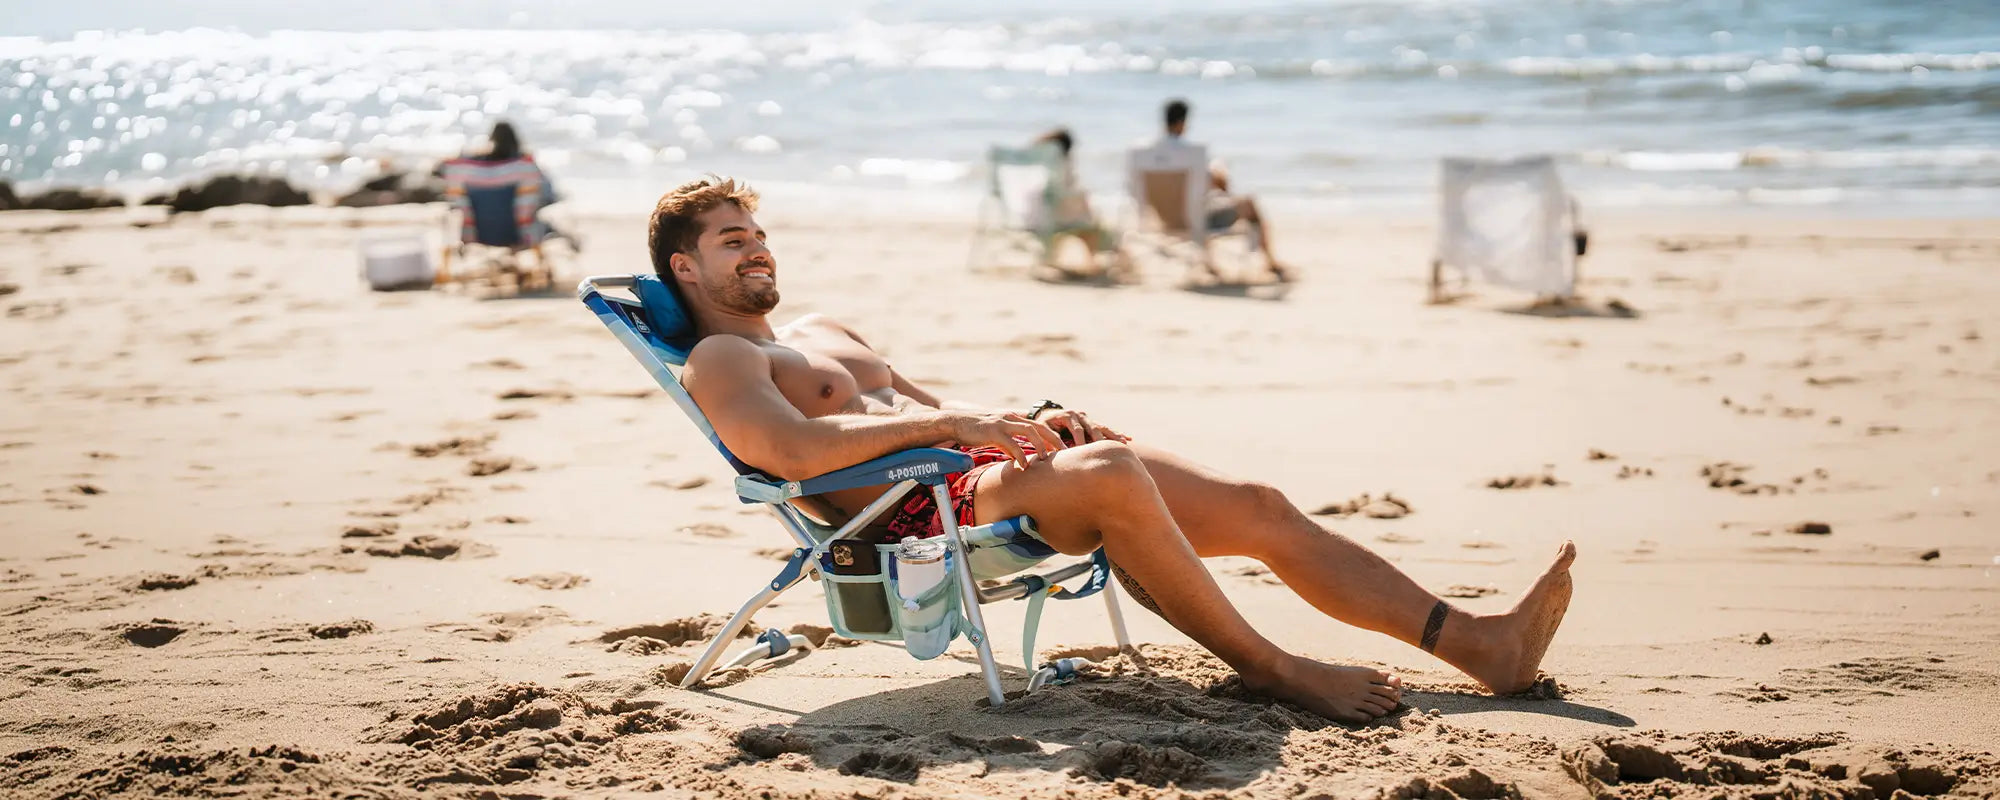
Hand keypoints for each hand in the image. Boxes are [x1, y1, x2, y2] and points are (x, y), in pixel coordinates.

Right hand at [947, 411, 1064, 467]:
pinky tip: (1023, 466)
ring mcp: (1002, 423)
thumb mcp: (995, 436)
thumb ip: (1008, 444)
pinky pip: (1011, 443)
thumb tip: (1018, 458)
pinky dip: (1019, 454)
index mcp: (1013, 418)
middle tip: (1065, 453)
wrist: (954, 422)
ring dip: (1040, 445)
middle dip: (1054, 439)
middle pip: (1039, 426)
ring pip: (1029, 431)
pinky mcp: (993, 431)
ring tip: (1046, 459)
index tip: (1062, 448)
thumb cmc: (975, 430)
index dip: (1052, 436)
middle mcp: (1011, 418)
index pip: (1038, 425)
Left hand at [1042, 408, 1128, 445]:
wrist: (1045, 416)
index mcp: (1068, 415)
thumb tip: (1061, 451)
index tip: (1085, 452)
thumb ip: (1051, 438)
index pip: (1077, 430)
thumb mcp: (1043, 430)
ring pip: (1102, 428)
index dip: (1081, 442)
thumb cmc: (1043, 425)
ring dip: (1113, 435)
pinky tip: (1128, 439)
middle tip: (1108, 450)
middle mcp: (1080, 415)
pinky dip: (1115, 433)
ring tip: (1124, 442)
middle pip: (1093, 428)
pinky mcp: (1092, 423)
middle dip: (1101, 440)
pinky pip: (1105, 429)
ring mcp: (1087, 418)